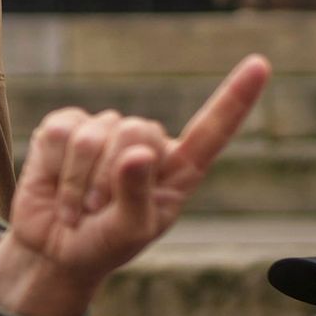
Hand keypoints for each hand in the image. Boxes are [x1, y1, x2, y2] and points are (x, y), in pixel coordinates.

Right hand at [0, 56, 269, 315]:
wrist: (54, 250)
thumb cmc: (104, 244)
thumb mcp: (129, 232)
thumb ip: (136, 196)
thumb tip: (137, 154)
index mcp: (178, 169)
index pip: (212, 130)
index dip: (235, 98)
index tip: (260, 65)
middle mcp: (146, 142)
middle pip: (137, 130)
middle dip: (112, 176)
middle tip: (99, 211)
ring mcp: (105, 130)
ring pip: (96, 134)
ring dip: (81, 182)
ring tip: (79, 209)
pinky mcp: (65, 127)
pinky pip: (61, 133)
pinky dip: (56, 170)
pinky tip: (57, 190)